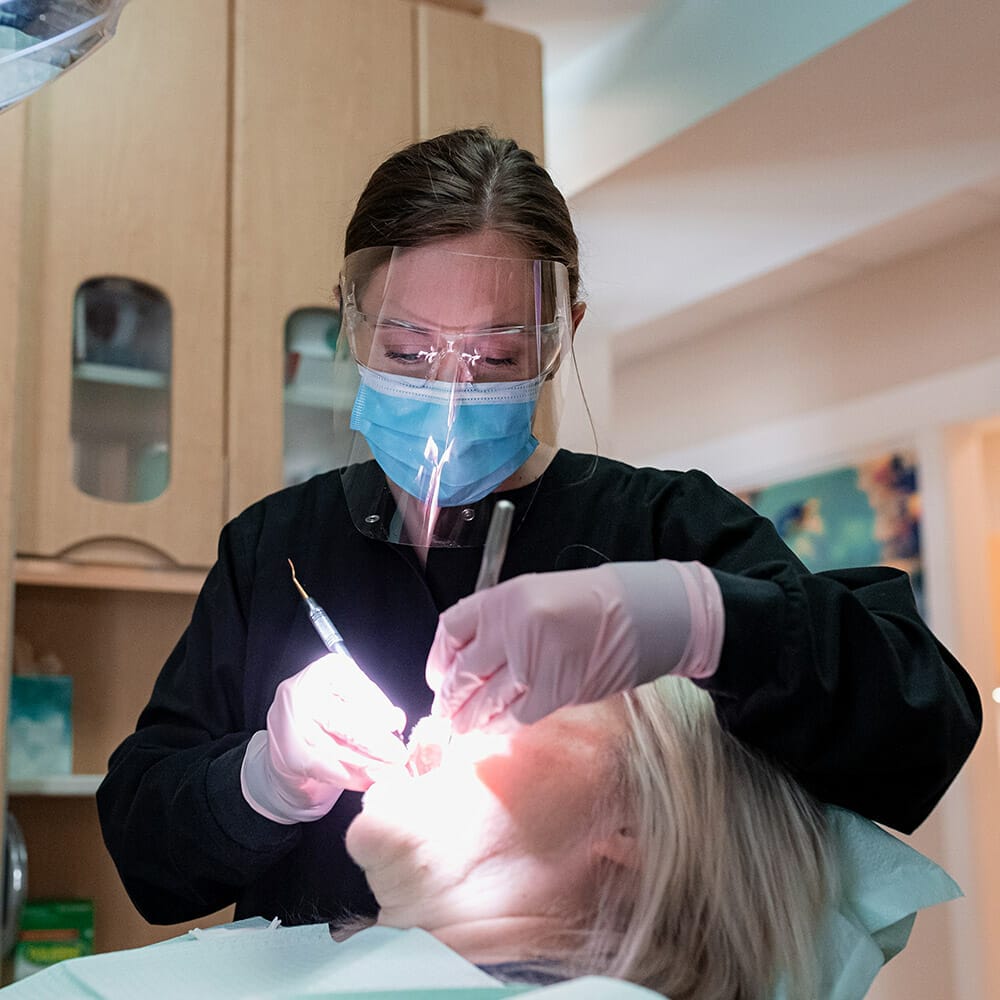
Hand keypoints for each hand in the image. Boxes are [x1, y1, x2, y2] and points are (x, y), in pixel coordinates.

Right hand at [241, 652, 406, 823]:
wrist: (288, 739)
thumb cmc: (328, 715)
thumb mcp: (353, 700)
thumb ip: (375, 706)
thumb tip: (395, 720)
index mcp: (326, 670)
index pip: (359, 689)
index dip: (381, 710)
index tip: (397, 727)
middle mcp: (303, 692)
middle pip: (346, 721)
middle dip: (377, 743)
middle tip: (398, 756)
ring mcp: (292, 723)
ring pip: (337, 748)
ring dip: (368, 764)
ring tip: (389, 772)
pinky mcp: (291, 753)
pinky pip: (326, 768)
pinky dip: (352, 777)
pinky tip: (368, 780)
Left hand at [426, 560, 722, 733]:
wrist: (640, 613)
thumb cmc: (589, 601)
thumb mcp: (534, 594)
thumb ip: (498, 622)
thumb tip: (465, 660)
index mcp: (503, 598)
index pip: (451, 631)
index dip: (438, 659)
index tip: (438, 675)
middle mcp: (512, 627)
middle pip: (463, 672)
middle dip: (450, 697)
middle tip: (445, 711)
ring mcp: (532, 661)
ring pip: (485, 700)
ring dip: (470, 719)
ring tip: (463, 728)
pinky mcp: (554, 690)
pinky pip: (515, 716)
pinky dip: (502, 726)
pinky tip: (495, 729)